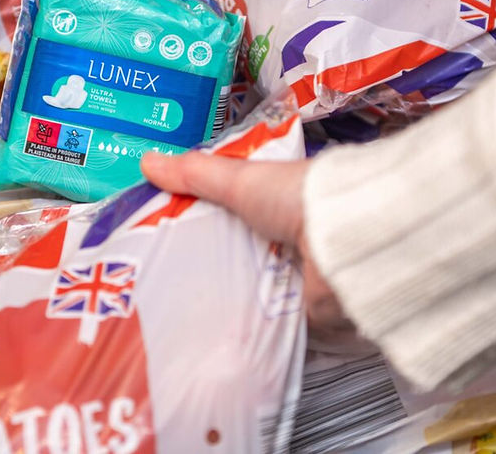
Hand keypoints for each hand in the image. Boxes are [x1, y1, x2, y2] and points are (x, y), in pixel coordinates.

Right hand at [140, 151, 356, 340]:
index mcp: (282, 202)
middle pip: (245, 256)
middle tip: (168, 279)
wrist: (347, 238)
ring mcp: (301, 277)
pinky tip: (218, 334)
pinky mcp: (307, 312)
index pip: (240, 214)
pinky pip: (272, 323)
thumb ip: (196, 174)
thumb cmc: (299, 198)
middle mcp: (294, 239)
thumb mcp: (239, 179)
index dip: (209, 223)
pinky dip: (251, 329)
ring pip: (257, 293)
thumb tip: (148, 161)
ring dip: (232, 301)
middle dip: (214, 268)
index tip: (172, 236)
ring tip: (182, 310)